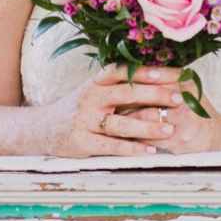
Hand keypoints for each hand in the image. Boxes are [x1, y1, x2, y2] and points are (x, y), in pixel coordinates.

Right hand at [39, 65, 190, 157]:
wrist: (41, 129)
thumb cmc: (79, 108)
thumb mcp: (94, 91)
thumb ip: (121, 86)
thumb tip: (162, 78)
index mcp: (95, 82)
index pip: (122, 71)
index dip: (147, 70)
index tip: (172, 72)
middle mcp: (89, 98)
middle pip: (126, 94)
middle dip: (155, 95)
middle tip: (179, 99)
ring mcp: (83, 121)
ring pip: (121, 124)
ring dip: (148, 127)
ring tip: (171, 129)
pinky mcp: (81, 142)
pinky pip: (111, 146)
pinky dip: (132, 149)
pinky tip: (150, 150)